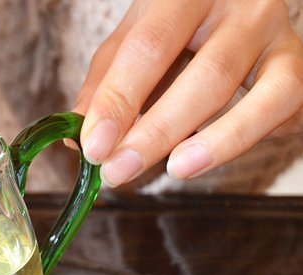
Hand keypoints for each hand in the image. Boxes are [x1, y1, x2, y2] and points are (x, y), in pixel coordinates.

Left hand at [74, 0, 302, 187]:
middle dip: (158, 132)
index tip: (94, 146)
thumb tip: (79, 139)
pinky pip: (286, 108)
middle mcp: (241, 5)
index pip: (149, 47)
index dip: (120, 100)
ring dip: (216, 142)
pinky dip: (252, 137)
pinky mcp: (300, 65)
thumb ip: (106, 84)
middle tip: (119, 171)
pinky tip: (212, 158)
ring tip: (174, 170)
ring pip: (262, 95)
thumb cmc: (177, 22)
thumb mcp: (133, 38)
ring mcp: (279, 34)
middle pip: (206, 75)